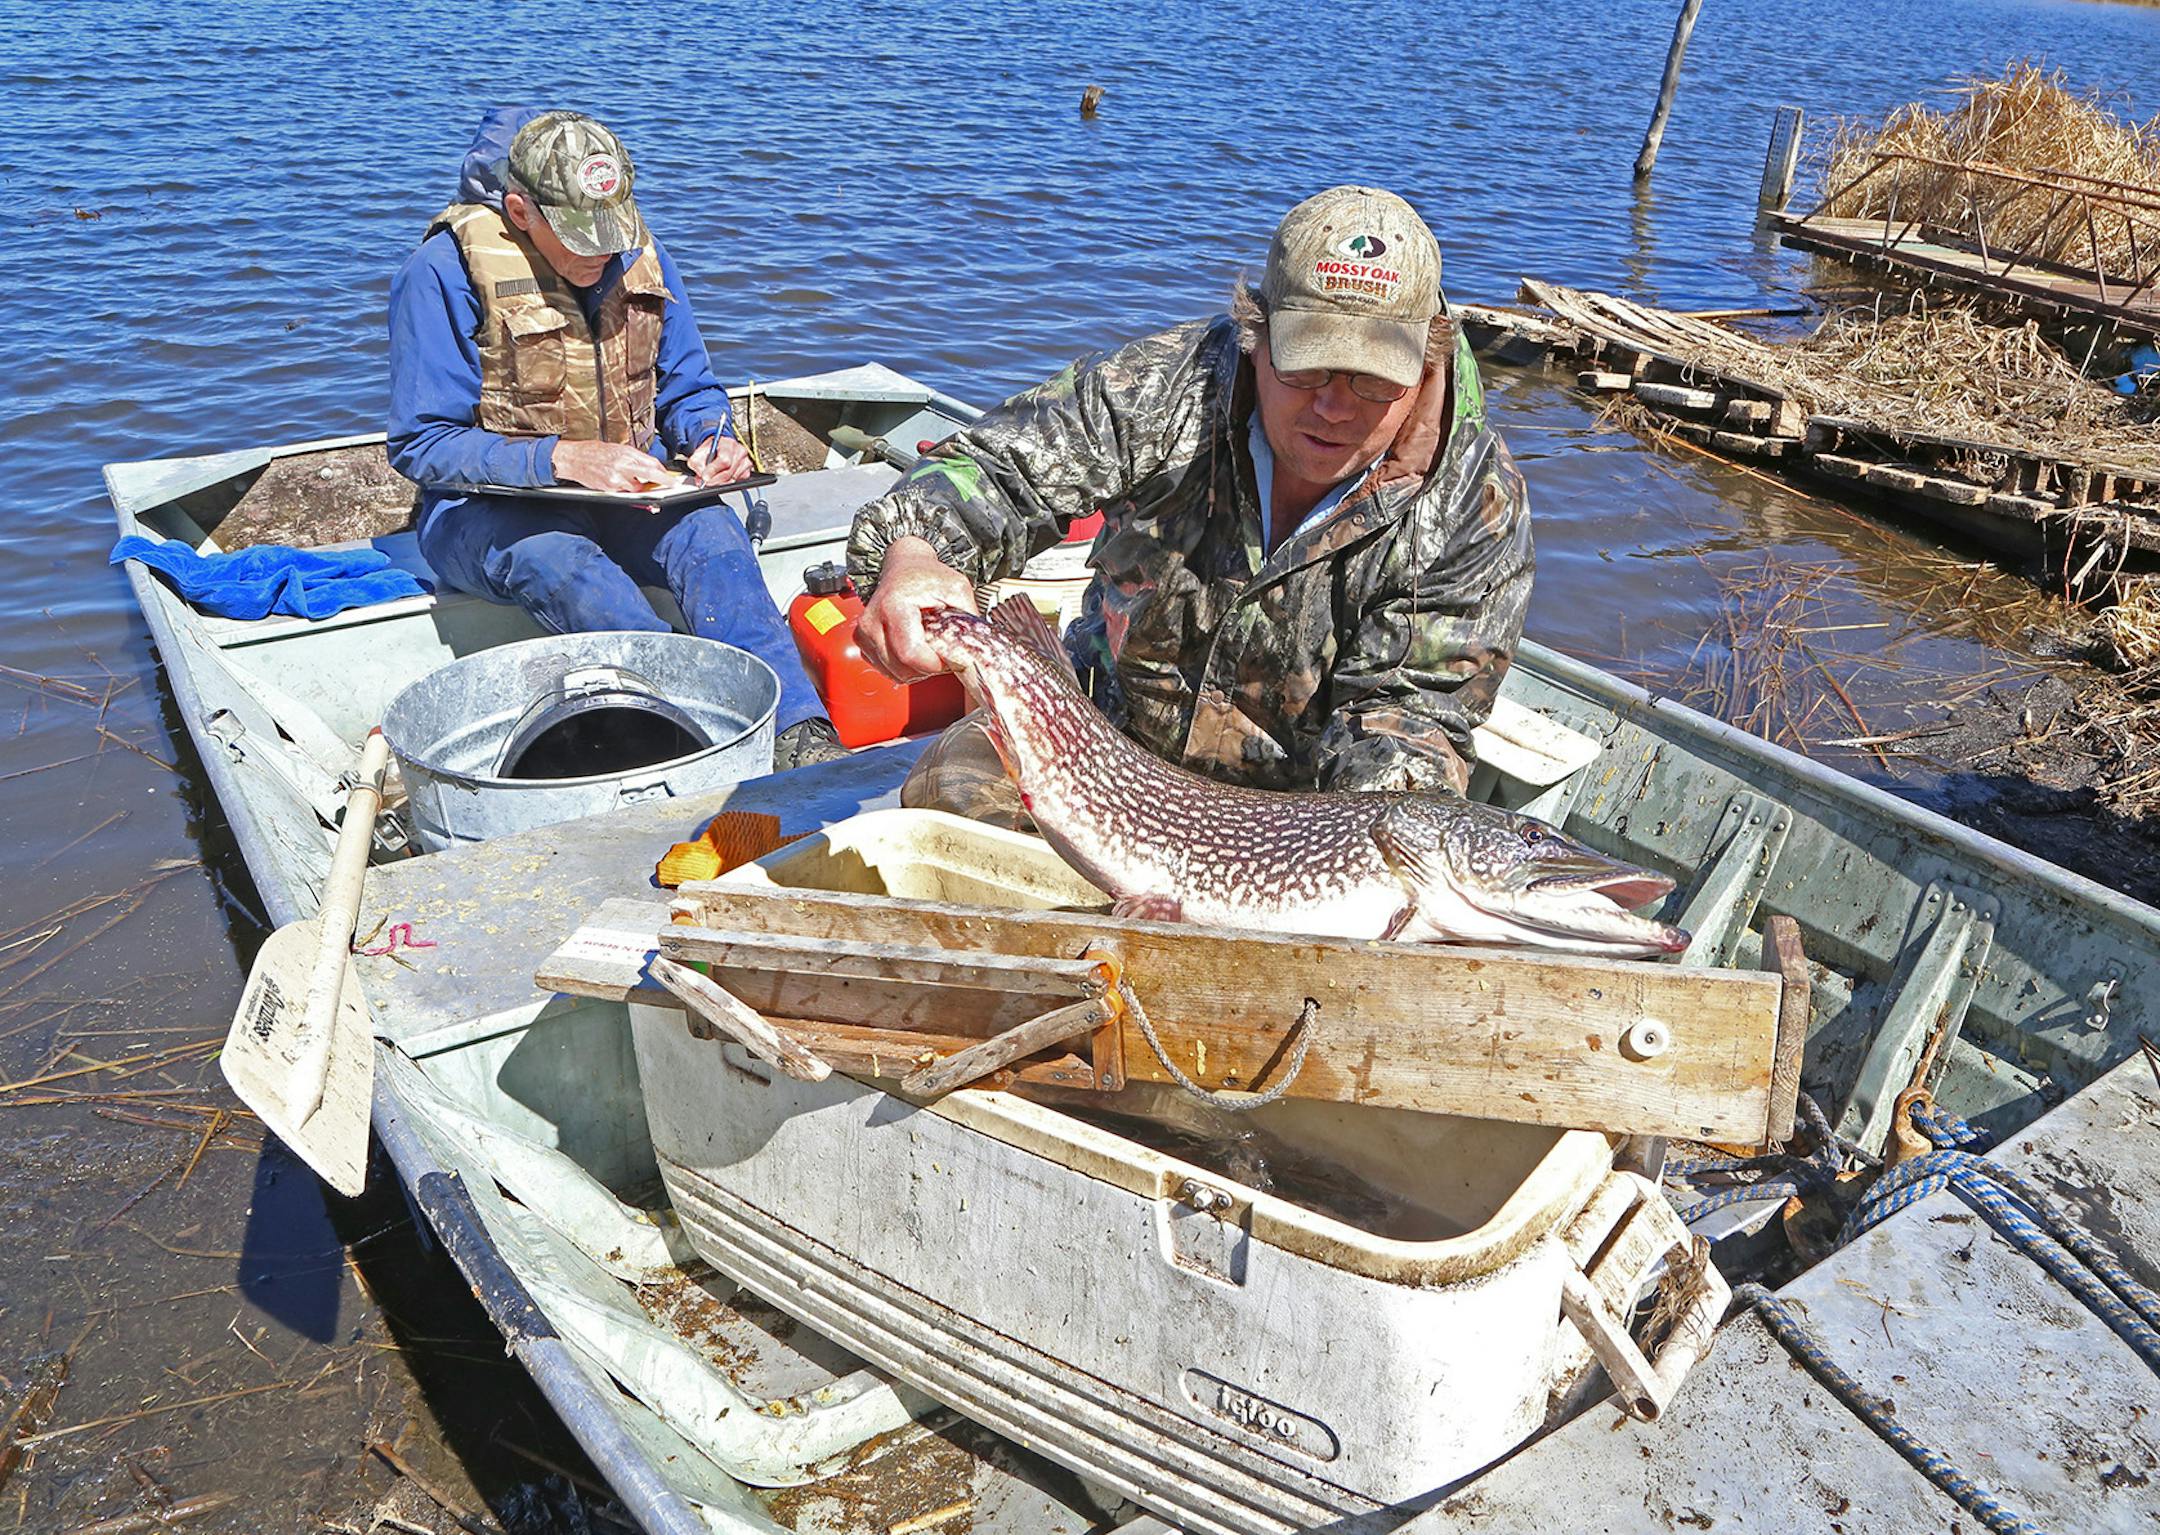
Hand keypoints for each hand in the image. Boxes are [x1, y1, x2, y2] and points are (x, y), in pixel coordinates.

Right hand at [551, 439, 673, 491]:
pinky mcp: (610, 487)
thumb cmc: (592, 452)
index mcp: (625, 452)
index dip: (662, 471)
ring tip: (632, 482)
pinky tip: (619, 483)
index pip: (651, 462)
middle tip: (671, 485)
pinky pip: (624, 492)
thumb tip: (648, 466)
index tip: (669, 476)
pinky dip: (626, 490)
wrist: (573, 458)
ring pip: (638, 488)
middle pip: (650, 474)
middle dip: (664, 481)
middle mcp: (622, 464)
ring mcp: (616, 477)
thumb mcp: (616, 448)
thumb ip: (633, 458)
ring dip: (640, 488)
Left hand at [688, 432, 752, 485]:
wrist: (719, 447)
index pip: (724, 460)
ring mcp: (745, 462)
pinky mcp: (746, 472)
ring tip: (711, 478)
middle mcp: (740, 452)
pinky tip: (720, 476)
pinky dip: (725, 482)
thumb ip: (697, 463)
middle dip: (714, 480)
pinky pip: (735, 481)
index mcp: (728, 444)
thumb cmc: (711, 448)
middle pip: (728, 472)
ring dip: (719, 482)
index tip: (705, 477)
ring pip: (731, 479)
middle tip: (705, 481)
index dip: (713, 470)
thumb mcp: (699, 452)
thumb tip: (701, 477)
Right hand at [855, 537, 978, 682]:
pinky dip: (904, 667)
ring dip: (916, 670)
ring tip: (929, 648)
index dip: (934, 664)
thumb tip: (978, 649)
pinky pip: (886, 670)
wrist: (904, 566)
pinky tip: (915, 649)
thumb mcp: (957, 588)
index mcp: (894, 606)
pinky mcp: (862, 642)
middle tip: (942, 652)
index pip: (910, 653)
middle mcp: (873, 621)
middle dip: (928, 668)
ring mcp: (864, 633)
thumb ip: (968, 618)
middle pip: (902, 668)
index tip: (949, 657)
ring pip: (894, 673)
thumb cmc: (927, 576)